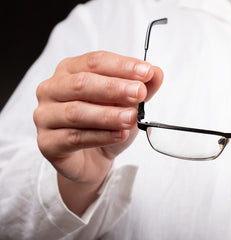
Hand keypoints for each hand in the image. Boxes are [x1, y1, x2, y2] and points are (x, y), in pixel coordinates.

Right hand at [33, 51, 162, 213]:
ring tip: (131, 118)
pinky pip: (73, 138)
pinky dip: (100, 136)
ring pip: (76, 112)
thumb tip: (156, 73)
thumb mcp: (129, 103)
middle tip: (139, 93)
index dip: (122, 66)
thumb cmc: (107, 124)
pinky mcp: (47, 143)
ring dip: (108, 114)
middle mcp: (52, 90)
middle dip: (114, 88)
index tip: (146, 72)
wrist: (94, 159)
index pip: (95, 61)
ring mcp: (45, 116)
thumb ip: (143, 87)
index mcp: (70, 71)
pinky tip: (119, 135)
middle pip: (81, 84)